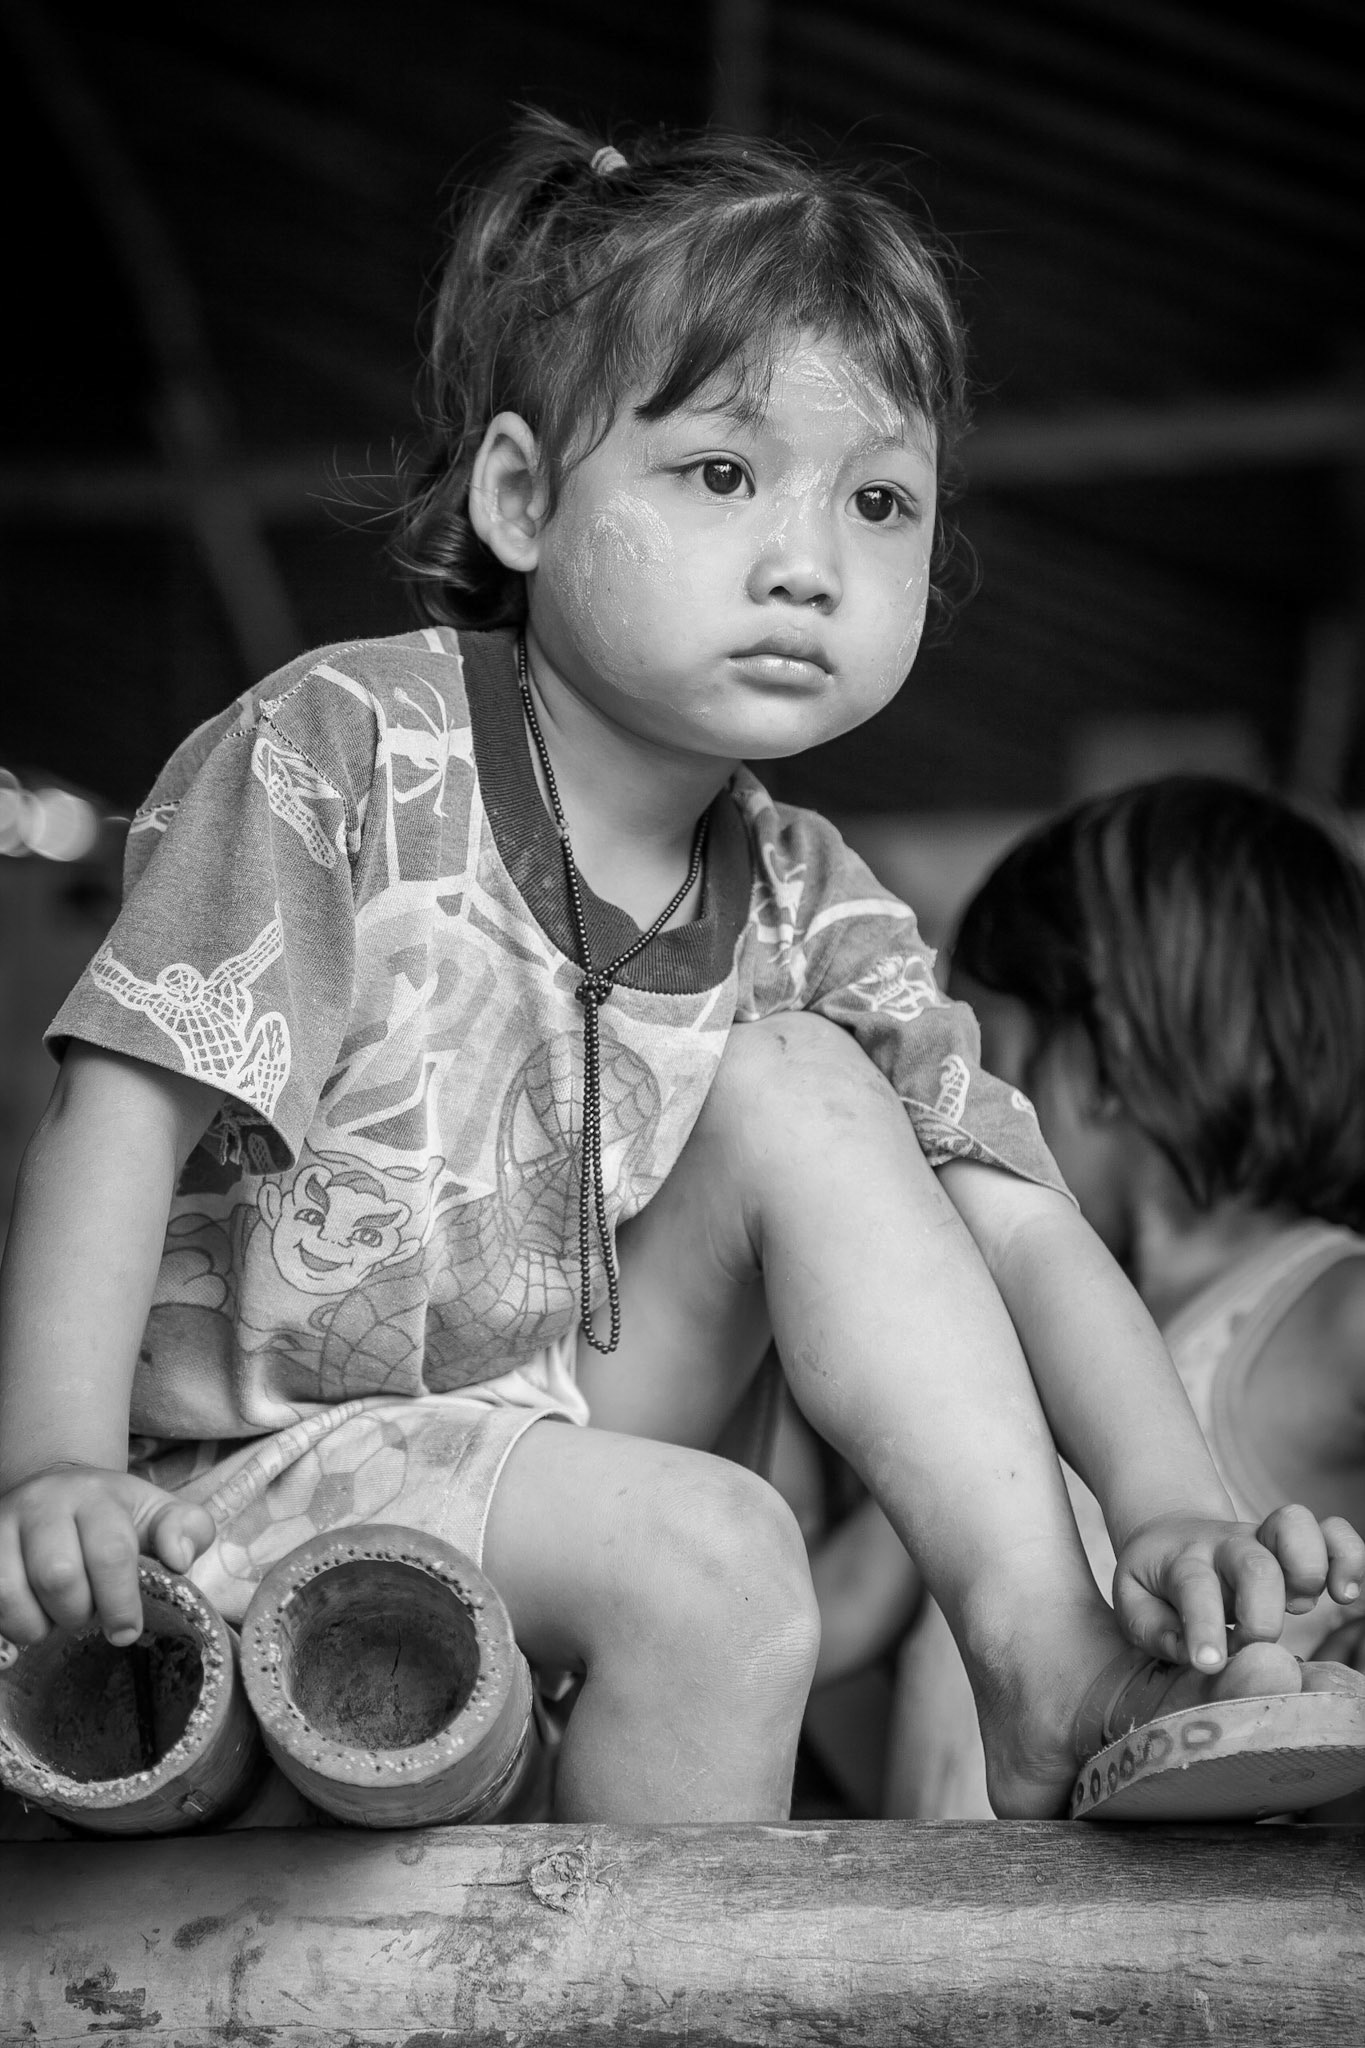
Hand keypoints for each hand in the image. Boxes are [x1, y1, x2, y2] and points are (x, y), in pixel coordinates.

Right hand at [0, 1465, 215, 1648]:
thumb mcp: (158, 1513)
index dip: (120, 1601)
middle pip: (57, 1575)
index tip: (125, 1632)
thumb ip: (187, 1529)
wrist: (56, 1489)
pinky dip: (0, 1628)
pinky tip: (17, 1632)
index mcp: (98, 1496)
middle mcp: (45, 1503)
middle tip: (85, 1616)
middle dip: (76, 1612)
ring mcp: (3, 1524)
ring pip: (8, 1592)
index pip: (110, 1552)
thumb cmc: (115, 1514)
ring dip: (32, 1625)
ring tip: (51, 1620)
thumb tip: (180, 1558)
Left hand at [1112, 1504, 1364, 1670]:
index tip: (1210, 1664)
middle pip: (1255, 1564)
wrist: (1172, 1532)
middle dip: (1260, 1614)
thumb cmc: (1156, 1580)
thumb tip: (1190, 1651)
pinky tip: (1346, 1594)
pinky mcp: (1299, 1544)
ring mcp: (1266, 1540)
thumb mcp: (1132, 1600)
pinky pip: (1334, 1532)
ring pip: (1296, 1525)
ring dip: (1307, 1568)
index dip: (1203, 1627)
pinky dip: (1350, 1556)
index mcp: (1183, 1561)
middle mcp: (1228, 1545)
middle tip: (1251, 1645)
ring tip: (1304, 1606)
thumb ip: (1151, 1628)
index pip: (1194, 1588)